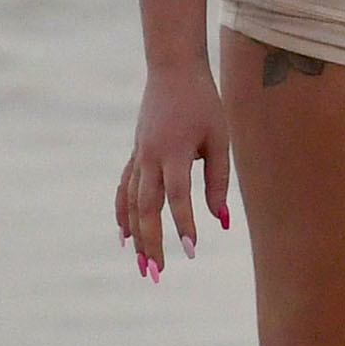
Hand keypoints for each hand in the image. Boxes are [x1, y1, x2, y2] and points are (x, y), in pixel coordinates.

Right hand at [117, 63, 231, 281]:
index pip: (177, 196)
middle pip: (146, 207)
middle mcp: (150, 157)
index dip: (183, 224)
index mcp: (174, 151)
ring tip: (142, 265)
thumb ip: (219, 179)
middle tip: (157, 274)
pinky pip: (125, 189)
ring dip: (136, 236)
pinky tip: (125, 237)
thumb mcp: (219, 138)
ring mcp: (138, 156)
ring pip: (131, 203)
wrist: (173, 71)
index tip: (192, 250)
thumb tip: (221, 220)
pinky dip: (123, 214)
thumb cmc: (204, 104)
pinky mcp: (135, 155)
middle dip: (151, 242)